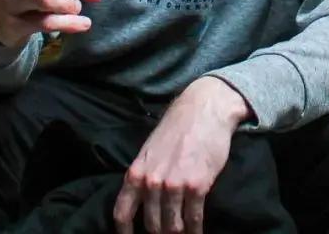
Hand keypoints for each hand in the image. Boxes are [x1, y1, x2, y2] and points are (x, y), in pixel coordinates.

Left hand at [114, 77, 250, 233]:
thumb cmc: (179, 126)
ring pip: (172, 226)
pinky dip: (195, 230)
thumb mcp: (150, 149)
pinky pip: (194, 218)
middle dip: (159, 233)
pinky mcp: (197, 185)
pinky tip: (197, 233)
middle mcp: (152, 183)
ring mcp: (174, 186)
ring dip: (178, 233)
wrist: (206, 107)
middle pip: (151, 225)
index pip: (122, 214)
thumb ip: (143, 175)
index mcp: (136, 173)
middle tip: (166, 233)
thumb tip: (140, 201)